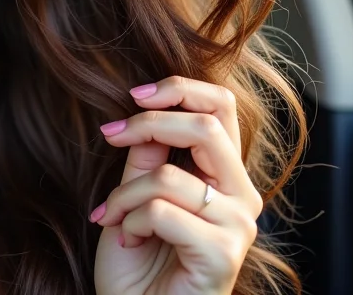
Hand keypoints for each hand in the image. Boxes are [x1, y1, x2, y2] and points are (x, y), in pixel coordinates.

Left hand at [91, 76, 262, 294]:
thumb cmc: (138, 263)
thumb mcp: (135, 196)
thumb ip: (146, 156)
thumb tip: (143, 112)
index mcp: (226, 177)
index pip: (220, 108)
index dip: (178, 90)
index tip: (133, 96)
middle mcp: (242, 197)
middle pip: (205, 126)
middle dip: (148, 124)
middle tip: (110, 135)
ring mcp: (237, 227)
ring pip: (168, 175)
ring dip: (124, 194)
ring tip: (113, 217)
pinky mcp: (223, 254)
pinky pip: (162, 212)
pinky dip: (131, 222)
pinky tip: (129, 242)